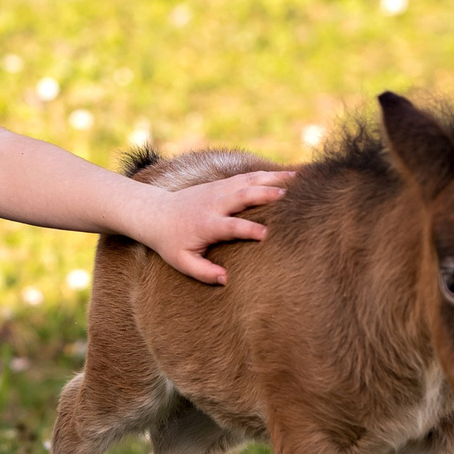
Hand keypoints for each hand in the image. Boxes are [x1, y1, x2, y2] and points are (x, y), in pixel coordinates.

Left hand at [132, 169, 292, 284]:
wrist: (156, 213)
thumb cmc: (171, 242)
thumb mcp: (182, 262)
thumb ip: (203, 272)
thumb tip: (226, 279)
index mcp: (206, 225)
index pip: (230, 226)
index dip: (247, 230)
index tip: (266, 234)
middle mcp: (214, 204)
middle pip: (242, 196)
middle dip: (263, 195)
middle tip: (287, 196)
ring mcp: (218, 190)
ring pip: (248, 181)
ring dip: (272, 179)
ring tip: (297, 178)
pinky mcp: (221, 184)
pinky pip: (247, 177)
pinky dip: (266, 174)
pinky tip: (286, 174)